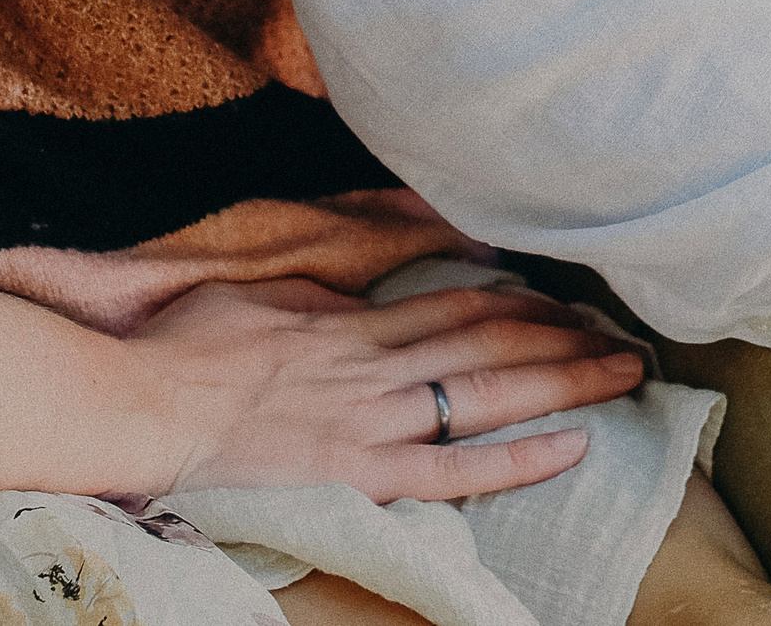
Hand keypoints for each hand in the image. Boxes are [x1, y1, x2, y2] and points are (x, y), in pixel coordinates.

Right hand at [127, 277, 646, 501]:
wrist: (146, 403)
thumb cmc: (187, 350)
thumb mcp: (263, 298)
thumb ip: (323, 304)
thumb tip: (359, 303)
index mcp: (354, 324)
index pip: (457, 303)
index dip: (519, 302)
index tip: (563, 302)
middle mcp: (378, 365)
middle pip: (491, 342)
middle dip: (564, 338)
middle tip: (624, 336)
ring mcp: (376, 419)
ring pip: (489, 391)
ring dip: (564, 380)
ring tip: (622, 372)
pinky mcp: (364, 472)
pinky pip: (456, 468)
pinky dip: (518, 457)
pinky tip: (572, 447)